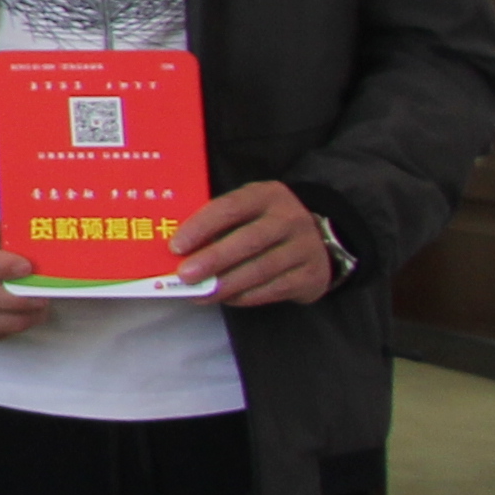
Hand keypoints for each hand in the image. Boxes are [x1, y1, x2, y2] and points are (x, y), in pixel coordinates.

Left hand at [174, 178, 347, 309]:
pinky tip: (226, 298)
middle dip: (213, 259)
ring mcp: (306, 247)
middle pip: (248, 240)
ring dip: (226, 284)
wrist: (318, 243)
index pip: (230, 208)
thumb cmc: (264, 225)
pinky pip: (274, 288)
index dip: (201, 227)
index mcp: (266, 195)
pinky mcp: (312, 275)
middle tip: (185, 275)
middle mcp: (290, 218)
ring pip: (261, 269)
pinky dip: (246, 296)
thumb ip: (217, 225)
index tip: (176, 246)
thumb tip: (178, 252)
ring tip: (200, 293)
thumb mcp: (246, 213)